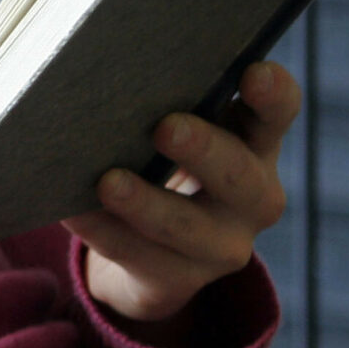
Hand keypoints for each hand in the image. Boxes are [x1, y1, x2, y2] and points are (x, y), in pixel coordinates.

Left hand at [65, 60, 297, 337]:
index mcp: (256, 144)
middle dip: (203, 150)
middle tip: (166, 127)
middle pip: (238, 174)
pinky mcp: (176, 279)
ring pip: (183, 225)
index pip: (277, 114)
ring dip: (145, 203)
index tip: (254, 72)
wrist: (151, 255)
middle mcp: (252, 197)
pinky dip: (100, 230)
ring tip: (108, 182)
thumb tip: (111, 68)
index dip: (273, 95)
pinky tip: (71, 210)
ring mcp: (220, 245)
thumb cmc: (163, 165)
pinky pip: (135, 255)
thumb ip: (168, 104)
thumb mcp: (182, 133)